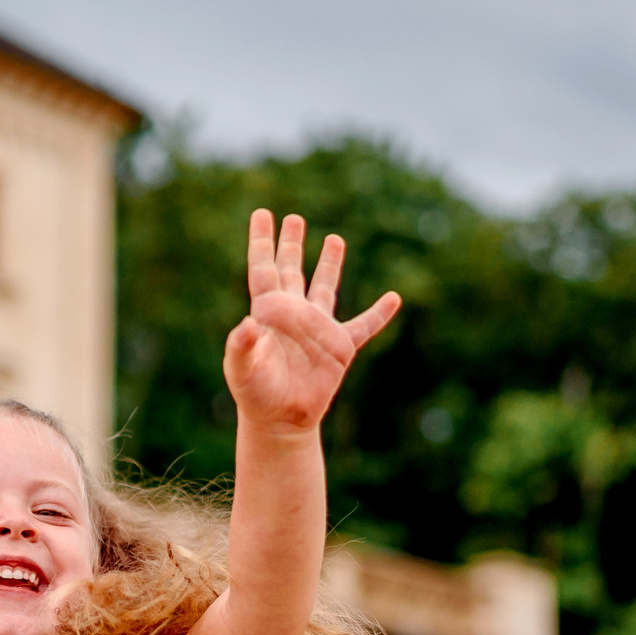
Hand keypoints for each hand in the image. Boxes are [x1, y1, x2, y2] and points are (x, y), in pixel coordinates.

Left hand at [222, 209, 399, 435]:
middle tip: (293, 218)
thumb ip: (242, 346)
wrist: (281, 421)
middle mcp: (293, 313)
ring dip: (330, 264)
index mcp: (268, 311)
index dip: (262, 241)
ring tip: (334, 238)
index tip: (262, 214)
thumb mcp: (242, 369)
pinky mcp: (339, 348)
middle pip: (292, 269)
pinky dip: (379, 314)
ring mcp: (317, 329)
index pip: (264, 267)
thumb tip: (247, 324)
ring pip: (325, 288)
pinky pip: (364, 326)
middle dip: (291, 243)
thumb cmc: (256, 394)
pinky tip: (394, 298)